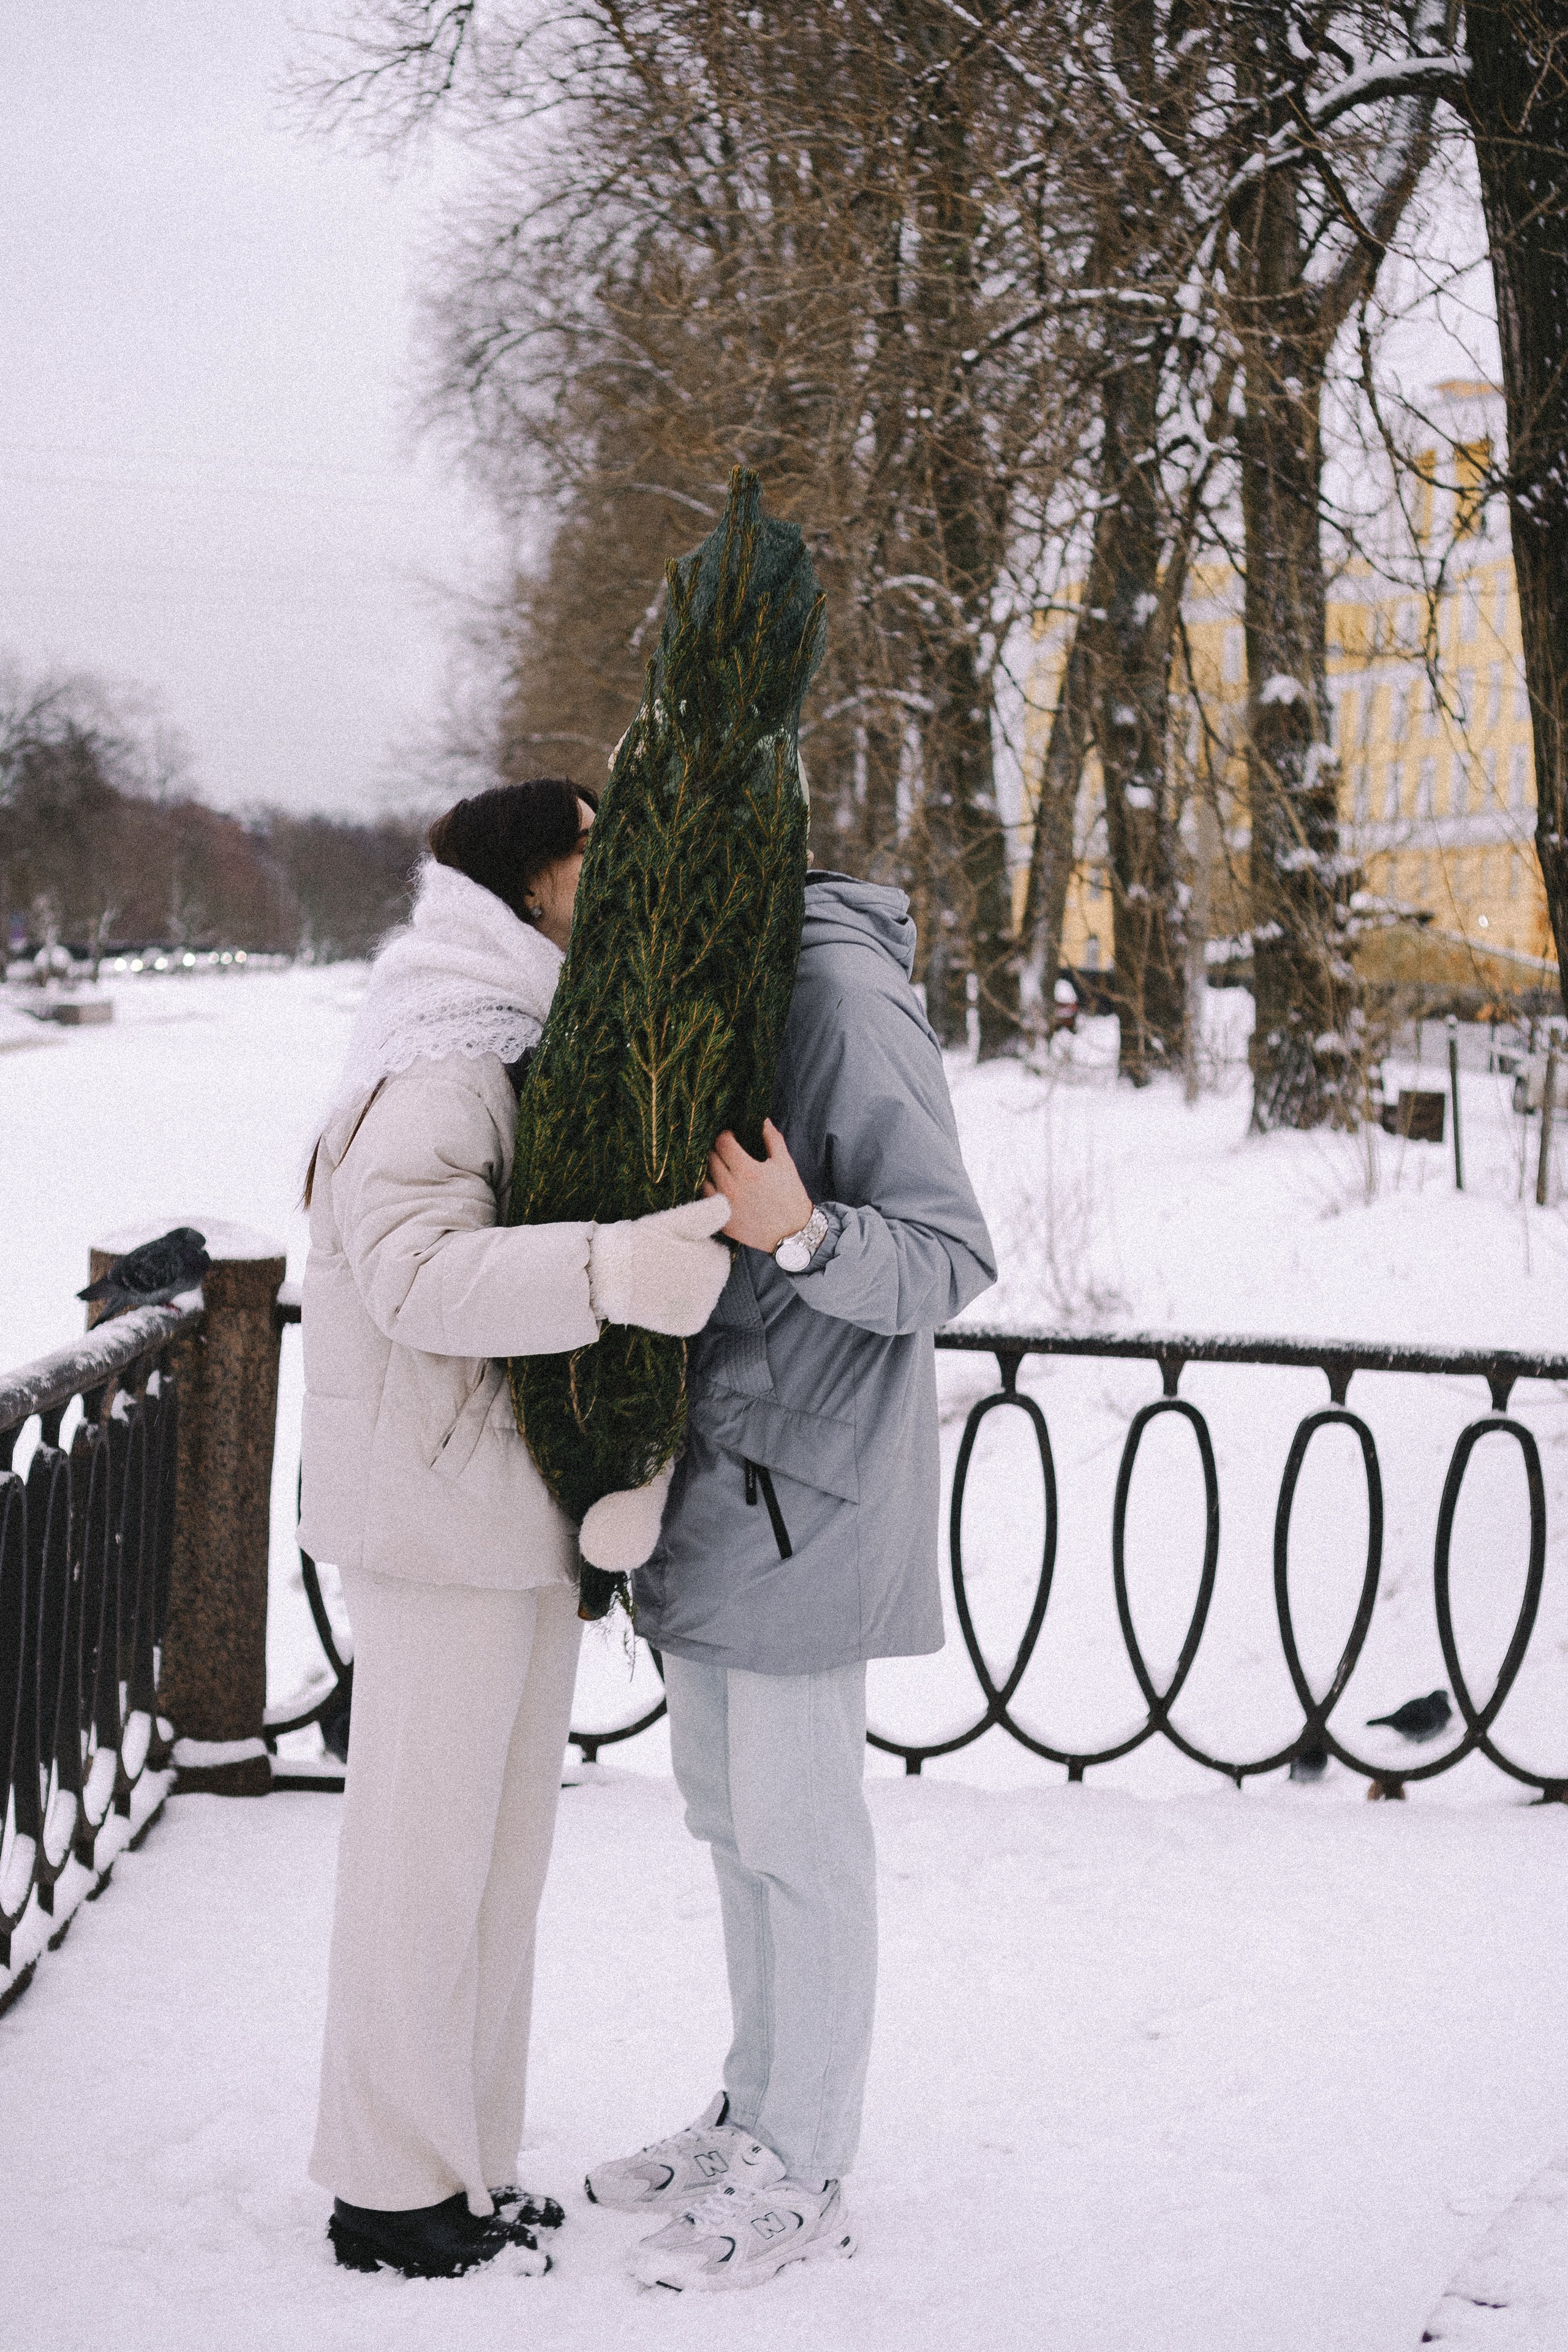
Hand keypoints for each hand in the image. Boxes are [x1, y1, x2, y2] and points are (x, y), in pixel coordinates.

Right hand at [589, 1196, 732, 1334]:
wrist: (608, 1277)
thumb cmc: (640, 1243)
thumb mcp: (674, 1220)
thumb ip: (707, 1213)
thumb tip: (727, 1203)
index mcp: (717, 1262)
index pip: (716, 1252)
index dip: (693, 1245)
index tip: (670, 1246)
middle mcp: (715, 1290)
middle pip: (712, 1274)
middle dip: (694, 1267)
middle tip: (662, 1262)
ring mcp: (703, 1311)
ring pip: (703, 1293)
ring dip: (688, 1287)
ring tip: (659, 1278)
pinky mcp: (690, 1327)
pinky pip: (694, 1313)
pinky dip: (681, 1307)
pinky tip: (661, 1297)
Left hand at [703, 1120, 813, 1252]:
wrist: (792, 1233)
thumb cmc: (790, 1196)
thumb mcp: (785, 1163)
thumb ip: (772, 1138)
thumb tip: (762, 1120)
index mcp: (748, 1171)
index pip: (723, 1143)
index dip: (725, 1135)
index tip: (731, 1136)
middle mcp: (731, 1187)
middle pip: (711, 1158)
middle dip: (718, 1150)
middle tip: (727, 1151)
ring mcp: (724, 1205)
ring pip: (704, 1178)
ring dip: (711, 1169)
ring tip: (722, 1168)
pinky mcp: (722, 1221)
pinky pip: (706, 1199)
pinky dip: (711, 1189)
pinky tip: (721, 1186)